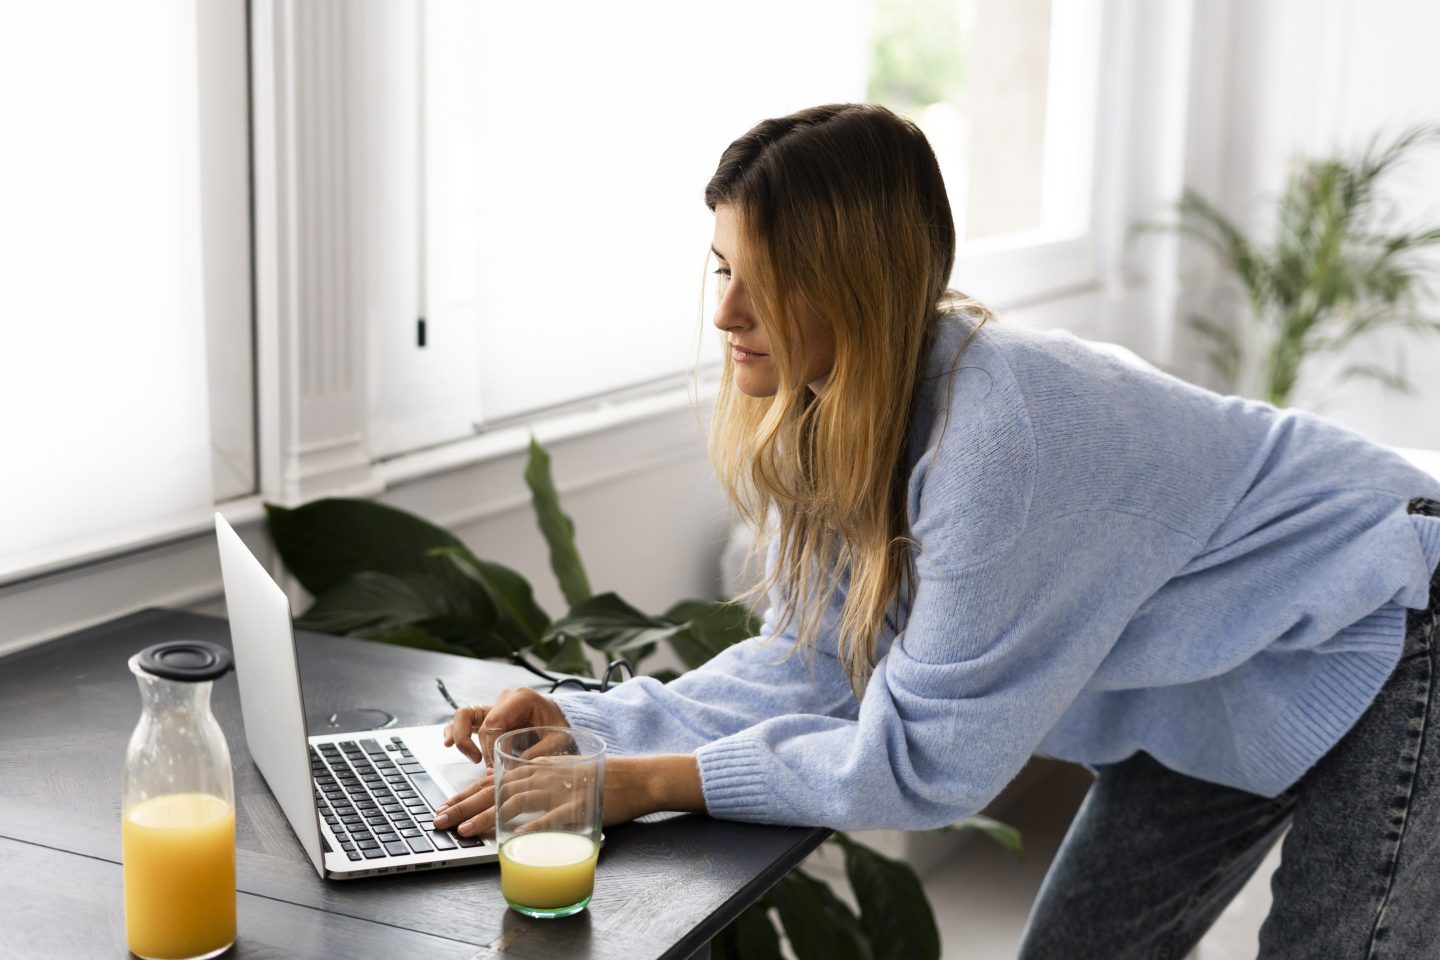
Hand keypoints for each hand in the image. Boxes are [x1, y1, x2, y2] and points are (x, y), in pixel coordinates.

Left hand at [431, 754, 704, 835]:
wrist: (638, 777)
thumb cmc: (600, 780)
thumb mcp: (563, 776)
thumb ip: (538, 785)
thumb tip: (509, 802)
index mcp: (539, 767)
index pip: (495, 779)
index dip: (467, 792)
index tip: (445, 805)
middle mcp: (545, 774)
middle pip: (496, 788)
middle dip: (464, 804)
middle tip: (439, 819)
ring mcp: (562, 789)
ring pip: (517, 801)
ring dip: (488, 816)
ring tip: (465, 830)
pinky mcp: (580, 804)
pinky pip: (551, 818)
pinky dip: (530, 828)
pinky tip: (513, 838)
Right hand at [442, 686, 568, 767]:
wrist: (562, 722)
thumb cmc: (561, 729)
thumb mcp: (558, 743)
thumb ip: (538, 754)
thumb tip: (512, 771)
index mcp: (521, 698)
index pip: (494, 722)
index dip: (490, 747)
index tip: (496, 767)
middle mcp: (504, 699)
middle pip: (477, 719)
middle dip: (477, 746)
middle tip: (485, 765)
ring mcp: (494, 706)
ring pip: (464, 715)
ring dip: (460, 736)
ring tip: (471, 757)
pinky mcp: (487, 716)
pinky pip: (465, 721)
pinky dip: (453, 731)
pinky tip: (447, 744)